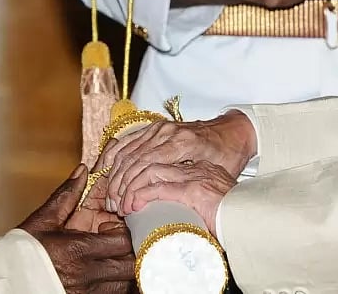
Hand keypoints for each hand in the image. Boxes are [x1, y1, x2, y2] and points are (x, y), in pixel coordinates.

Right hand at [19, 165, 135, 292]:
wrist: (6, 281)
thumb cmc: (21, 252)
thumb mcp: (43, 220)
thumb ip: (67, 195)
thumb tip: (83, 171)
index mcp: (78, 250)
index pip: (122, 241)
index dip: (122, 232)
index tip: (108, 227)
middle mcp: (87, 274)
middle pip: (129, 264)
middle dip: (128, 250)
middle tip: (114, 242)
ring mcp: (88, 292)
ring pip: (124, 282)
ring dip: (123, 268)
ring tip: (109, 258)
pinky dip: (114, 284)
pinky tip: (102, 274)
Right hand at [96, 112, 255, 214]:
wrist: (231, 132)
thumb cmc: (226, 156)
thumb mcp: (215, 174)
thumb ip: (193, 185)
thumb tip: (172, 209)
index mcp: (183, 142)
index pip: (146, 166)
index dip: (131, 189)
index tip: (125, 208)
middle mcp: (168, 132)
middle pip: (132, 160)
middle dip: (119, 185)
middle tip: (114, 207)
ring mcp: (160, 128)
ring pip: (127, 151)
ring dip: (114, 175)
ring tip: (111, 197)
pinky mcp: (155, 127)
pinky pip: (128, 140)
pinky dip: (114, 156)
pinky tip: (106, 170)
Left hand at [118, 160, 235, 234]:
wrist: (256, 220)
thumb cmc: (236, 216)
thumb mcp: (210, 204)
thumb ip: (193, 203)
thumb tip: (176, 218)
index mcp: (199, 168)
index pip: (158, 161)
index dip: (137, 173)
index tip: (126, 190)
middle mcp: (195, 168)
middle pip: (150, 162)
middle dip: (128, 178)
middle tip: (117, 199)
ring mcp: (194, 177)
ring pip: (149, 172)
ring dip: (130, 188)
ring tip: (122, 206)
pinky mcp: (194, 191)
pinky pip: (159, 188)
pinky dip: (141, 196)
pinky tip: (132, 206)